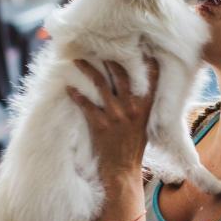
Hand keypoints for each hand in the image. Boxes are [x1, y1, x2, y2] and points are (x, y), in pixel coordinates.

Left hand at [66, 57, 159, 190]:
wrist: (122, 172)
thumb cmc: (133, 150)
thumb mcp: (144, 128)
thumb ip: (140, 110)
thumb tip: (135, 94)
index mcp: (145, 109)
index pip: (151, 81)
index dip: (148, 64)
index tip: (143, 50)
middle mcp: (131, 109)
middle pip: (121, 75)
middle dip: (110, 60)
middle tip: (100, 49)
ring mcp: (115, 115)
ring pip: (101, 84)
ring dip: (88, 70)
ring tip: (78, 61)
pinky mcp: (100, 124)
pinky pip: (85, 104)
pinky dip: (76, 94)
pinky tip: (69, 87)